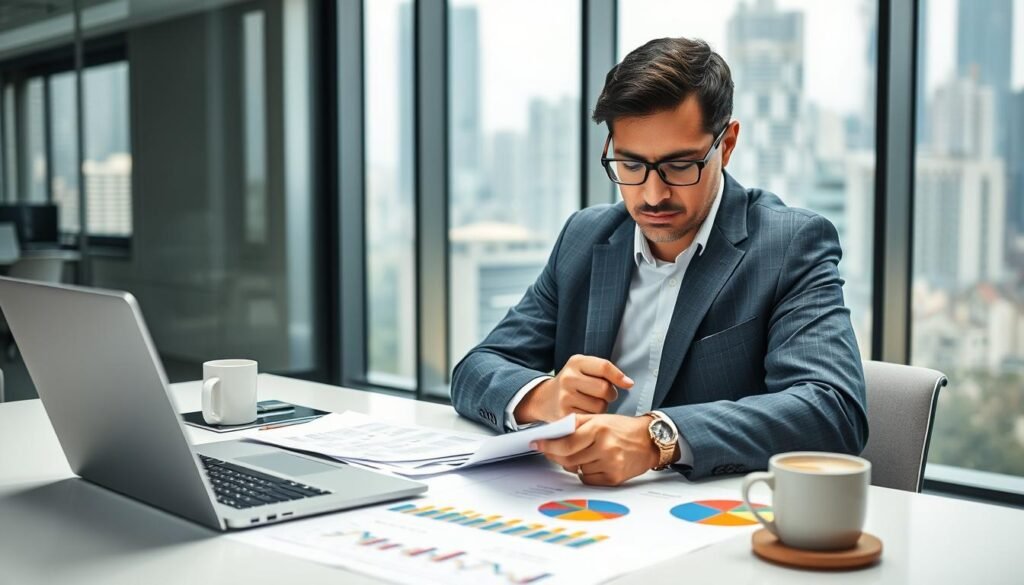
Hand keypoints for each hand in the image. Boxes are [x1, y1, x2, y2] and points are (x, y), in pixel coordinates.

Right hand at [513, 355, 633, 423]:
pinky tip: (586, 412)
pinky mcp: (564, 414)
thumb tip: (629, 383)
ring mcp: (565, 397)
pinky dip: (593, 417)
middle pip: (604, 388)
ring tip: (592, 403)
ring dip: (602, 407)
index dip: (619, 377)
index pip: (604, 367)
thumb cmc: (573, 383)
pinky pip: (591, 418)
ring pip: (599, 406)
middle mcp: (568, 378)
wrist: (545, 398)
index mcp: (576, 362)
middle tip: (604, 395)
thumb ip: (605, 371)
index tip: (628, 384)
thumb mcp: (584, 368)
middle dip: (610, 394)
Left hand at [532, 414, 672, 486]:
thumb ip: (577, 423)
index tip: (537, 444)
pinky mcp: (614, 478)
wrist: (650, 440)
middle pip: (568, 458)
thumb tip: (553, 431)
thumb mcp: (600, 417)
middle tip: (550, 451)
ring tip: (583, 453)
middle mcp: (605, 447)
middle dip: (555, 455)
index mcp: (599, 429)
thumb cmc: (623, 428)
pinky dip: (585, 472)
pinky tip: (593, 463)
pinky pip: (588, 479)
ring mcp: (610, 464)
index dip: (548, 445)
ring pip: (577, 469)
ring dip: (573, 463)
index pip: (566, 442)